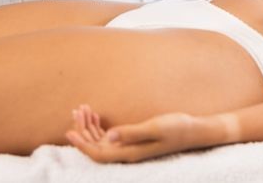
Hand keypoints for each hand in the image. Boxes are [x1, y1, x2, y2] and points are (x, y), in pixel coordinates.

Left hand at [66, 105, 218, 162]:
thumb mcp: (154, 127)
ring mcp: (130, 146)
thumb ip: (132, 132)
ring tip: (83, 108)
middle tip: (77, 110)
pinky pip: (111, 136)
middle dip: (83, 131)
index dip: (82, 145)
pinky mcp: (134, 139)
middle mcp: (127, 152)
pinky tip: (96, 114)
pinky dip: (100, 126)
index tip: (69, 132)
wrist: (194, 130)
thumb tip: (109, 137)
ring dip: (90, 127)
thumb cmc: (176, 127)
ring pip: (102, 141)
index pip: (99, 154)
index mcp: (130, 153)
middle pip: (96, 147)